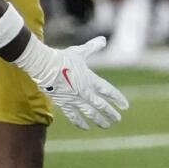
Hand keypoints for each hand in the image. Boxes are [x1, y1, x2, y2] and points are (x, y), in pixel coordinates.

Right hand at [15, 35, 129, 128]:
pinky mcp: (63, 102)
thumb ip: (92, 47)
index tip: (125, 106)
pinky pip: (73, 115)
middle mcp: (85, 91)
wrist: (43, 65)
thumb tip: (103, 40)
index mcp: (91, 80)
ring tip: (107, 125)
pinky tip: (86, 127)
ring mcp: (74, 98)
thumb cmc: (62, 58)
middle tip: (118, 119)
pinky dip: (79, 122)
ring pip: (89, 112)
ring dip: (99, 120)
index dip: (118, 99)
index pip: (108, 91)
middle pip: (101, 105)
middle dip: (110, 113)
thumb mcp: (80, 52)